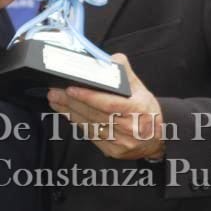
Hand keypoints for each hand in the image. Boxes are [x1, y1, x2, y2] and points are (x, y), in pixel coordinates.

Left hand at [46, 54, 164, 160]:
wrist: (155, 140)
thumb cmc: (146, 111)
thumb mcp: (142, 89)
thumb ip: (125, 73)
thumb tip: (112, 60)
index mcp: (138, 110)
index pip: (109, 104)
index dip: (88, 97)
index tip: (71, 88)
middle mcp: (130, 128)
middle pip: (95, 114)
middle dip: (71, 103)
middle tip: (55, 92)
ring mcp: (121, 142)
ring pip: (90, 126)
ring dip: (70, 113)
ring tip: (56, 100)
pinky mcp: (112, 151)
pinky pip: (91, 136)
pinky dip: (77, 123)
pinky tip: (67, 114)